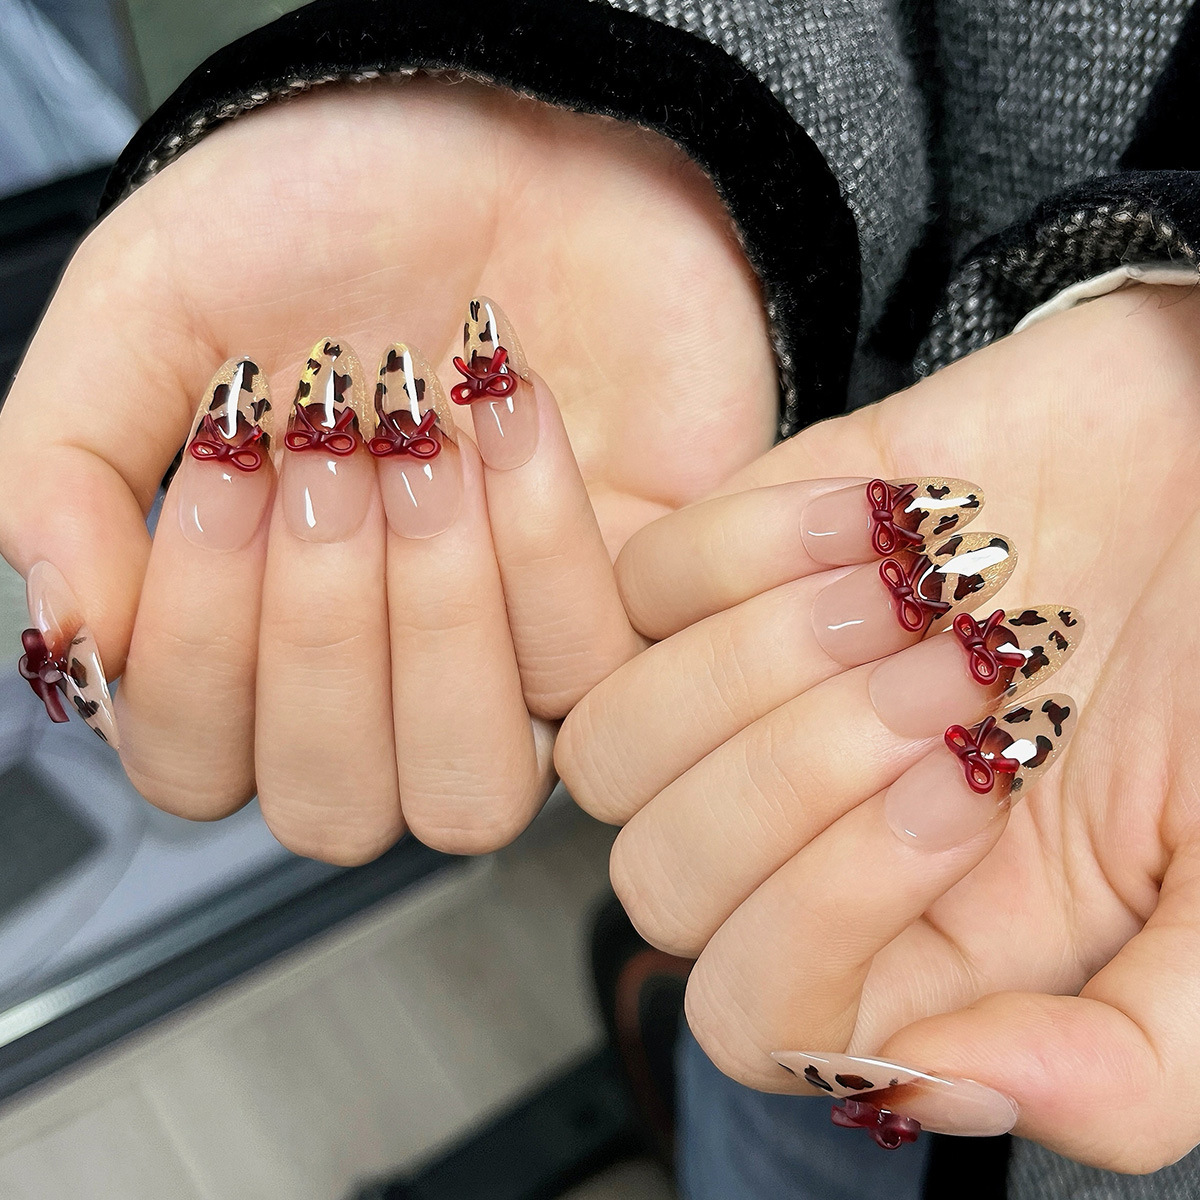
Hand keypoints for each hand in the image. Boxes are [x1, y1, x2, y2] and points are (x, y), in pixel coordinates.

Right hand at [0, 78, 775, 861]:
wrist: (513, 137)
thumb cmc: (332, 216)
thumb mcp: (149, 305)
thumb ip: (63, 465)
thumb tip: (68, 632)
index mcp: (250, 629)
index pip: (197, 763)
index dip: (197, 649)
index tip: (221, 466)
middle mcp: (380, 680)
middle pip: (335, 811)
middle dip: (320, 634)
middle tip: (326, 452)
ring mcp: (508, 671)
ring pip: (469, 795)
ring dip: (430, 621)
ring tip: (417, 447)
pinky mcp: (623, 623)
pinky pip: (587, 675)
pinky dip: (537, 541)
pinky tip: (505, 413)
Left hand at [558, 284, 1199, 1169]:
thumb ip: (1134, 1057)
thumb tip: (931, 1087)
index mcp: (911, 938)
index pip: (754, 1013)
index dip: (828, 914)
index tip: (973, 782)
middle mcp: (801, 829)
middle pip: (659, 879)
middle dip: (799, 770)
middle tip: (960, 671)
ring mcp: (744, 698)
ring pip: (614, 740)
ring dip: (762, 660)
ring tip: (917, 593)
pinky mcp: (722, 567)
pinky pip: (637, 585)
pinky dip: (751, 545)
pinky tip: (885, 514)